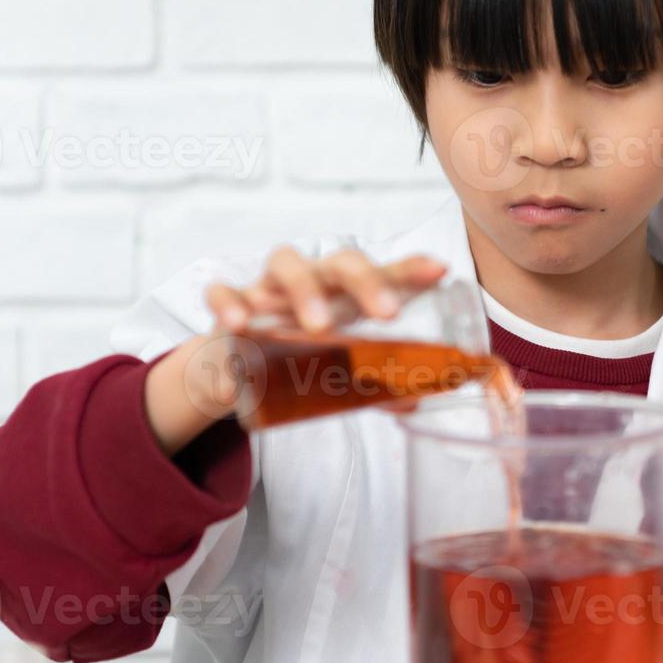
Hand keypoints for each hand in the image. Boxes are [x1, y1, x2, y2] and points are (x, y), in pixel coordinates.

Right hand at [145, 248, 446, 453]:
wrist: (234, 366)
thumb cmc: (297, 353)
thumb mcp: (335, 367)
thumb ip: (373, 384)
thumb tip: (415, 400)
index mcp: (344, 295)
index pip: (382, 272)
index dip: (410, 269)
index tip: (439, 271)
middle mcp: (311, 282)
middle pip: (339, 262)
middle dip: (365, 281)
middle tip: (386, 315)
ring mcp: (268, 288)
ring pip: (284, 263)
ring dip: (304, 290)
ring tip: (316, 326)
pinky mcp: (231, 304)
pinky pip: (223, 291)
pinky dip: (229, 303)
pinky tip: (239, 326)